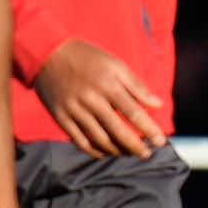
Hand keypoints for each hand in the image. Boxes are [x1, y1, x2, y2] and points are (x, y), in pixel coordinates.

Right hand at [32, 40, 166, 158]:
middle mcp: (92, 100)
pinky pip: (80, 140)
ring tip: (128, 154)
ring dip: (117, 150)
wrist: (47, 53)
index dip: (149, 129)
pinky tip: (105, 153)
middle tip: (146, 154)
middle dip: (135, 146)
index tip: (160, 141)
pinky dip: (94, 150)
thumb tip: (158, 104)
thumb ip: (136, 86)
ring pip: (99, 139)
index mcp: (108, 85)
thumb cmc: (87, 58)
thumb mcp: (115, 64)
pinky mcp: (61, 117)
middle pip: (118, 131)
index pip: (134, 113)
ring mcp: (74, 110)